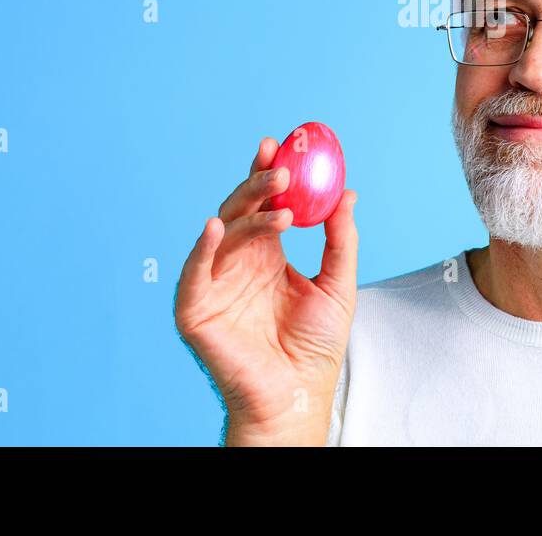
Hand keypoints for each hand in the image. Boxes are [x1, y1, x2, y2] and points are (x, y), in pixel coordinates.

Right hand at [174, 136, 358, 445]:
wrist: (300, 395)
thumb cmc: (315, 347)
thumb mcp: (338, 285)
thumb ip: (340, 240)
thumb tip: (347, 193)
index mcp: (267, 257)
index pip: (264, 206)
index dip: (269, 175)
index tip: (281, 146)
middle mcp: (238, 264)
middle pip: (241, 212)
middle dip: (258, 185)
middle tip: (280, 167)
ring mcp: (215, 284)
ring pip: (223, 234)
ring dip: (248, 215)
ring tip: (282, 208)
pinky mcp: (196, 309)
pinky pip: (194, 273)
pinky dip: (201, 248)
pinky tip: (215, 226)